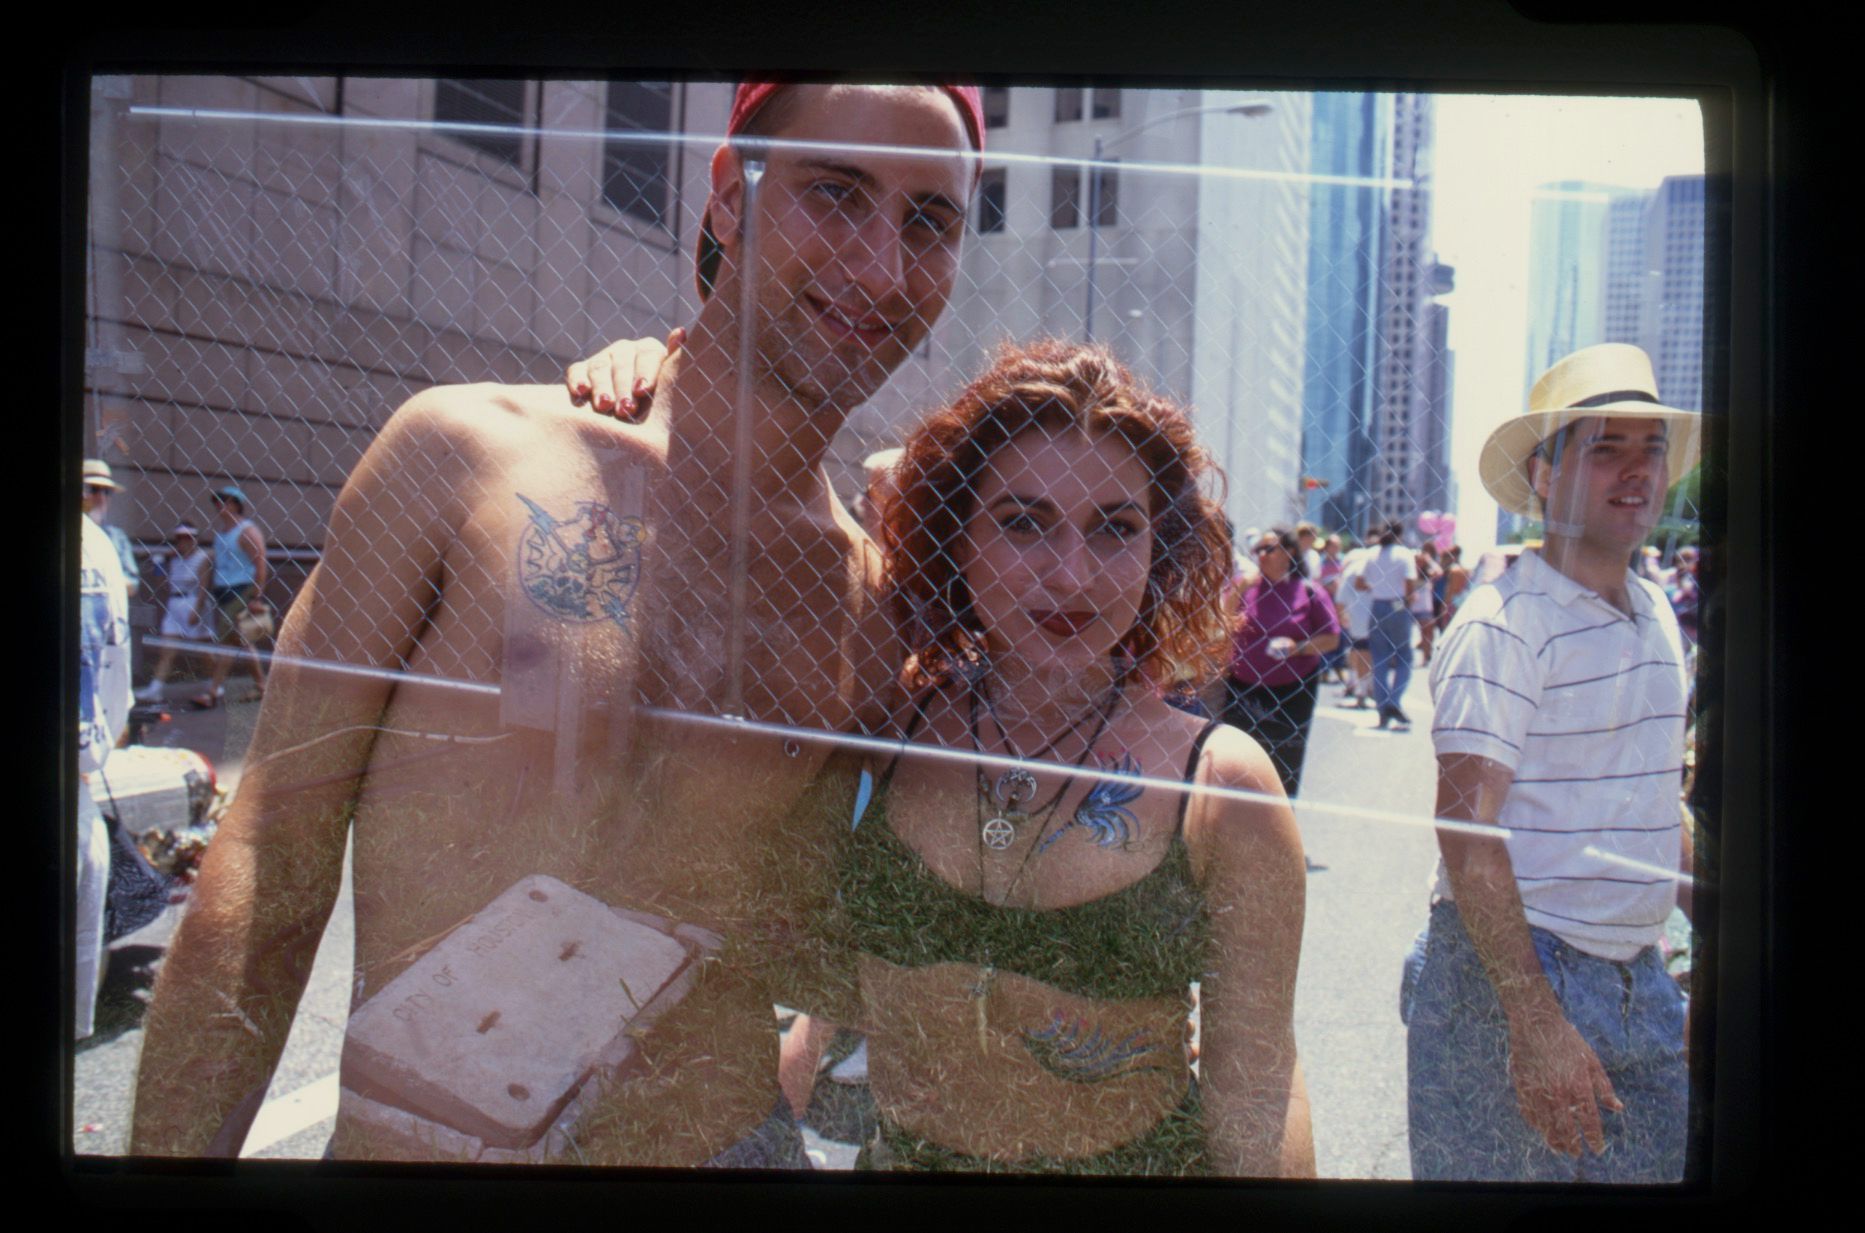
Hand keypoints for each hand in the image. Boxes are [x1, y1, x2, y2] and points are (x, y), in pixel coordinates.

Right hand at [565, 327, 684, 419]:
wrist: (634, 420)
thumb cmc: (660, 405)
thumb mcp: (671, 385)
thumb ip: (674, 362)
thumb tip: (680, 333)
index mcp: (649, 351)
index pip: (647, 355)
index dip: (645, 372)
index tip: (643, 391)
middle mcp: (625, 351)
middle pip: (622, 364)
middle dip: (623, 387)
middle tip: (626, 409)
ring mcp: (602, 359)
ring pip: (600, 368)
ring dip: (602, 387)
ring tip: (604, 406)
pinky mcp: (581, 371)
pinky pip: (577, 371)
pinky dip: (577, 381)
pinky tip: (580, 392)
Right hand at [1506, 1006, 1623, 1156]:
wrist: (1535, 1022)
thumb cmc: (1567, 1040)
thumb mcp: (1592, 1061)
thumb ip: (1604, 1087)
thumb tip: (1618, 1108)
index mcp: (1579, 1086)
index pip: (1590, 1122)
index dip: (1594, 1139)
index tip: (1597, 1149)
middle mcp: (1559, 1092)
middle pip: (1566, 1130)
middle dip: (1572, 1145)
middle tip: (1576, 1153)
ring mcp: (1538, 1090)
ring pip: (1546, 1125)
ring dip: (1554, 1140)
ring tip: (1559, 1148)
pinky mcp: (1522, 1086)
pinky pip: (1528, 1113)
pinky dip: (1536, 1125)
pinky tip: (1542, 1128)